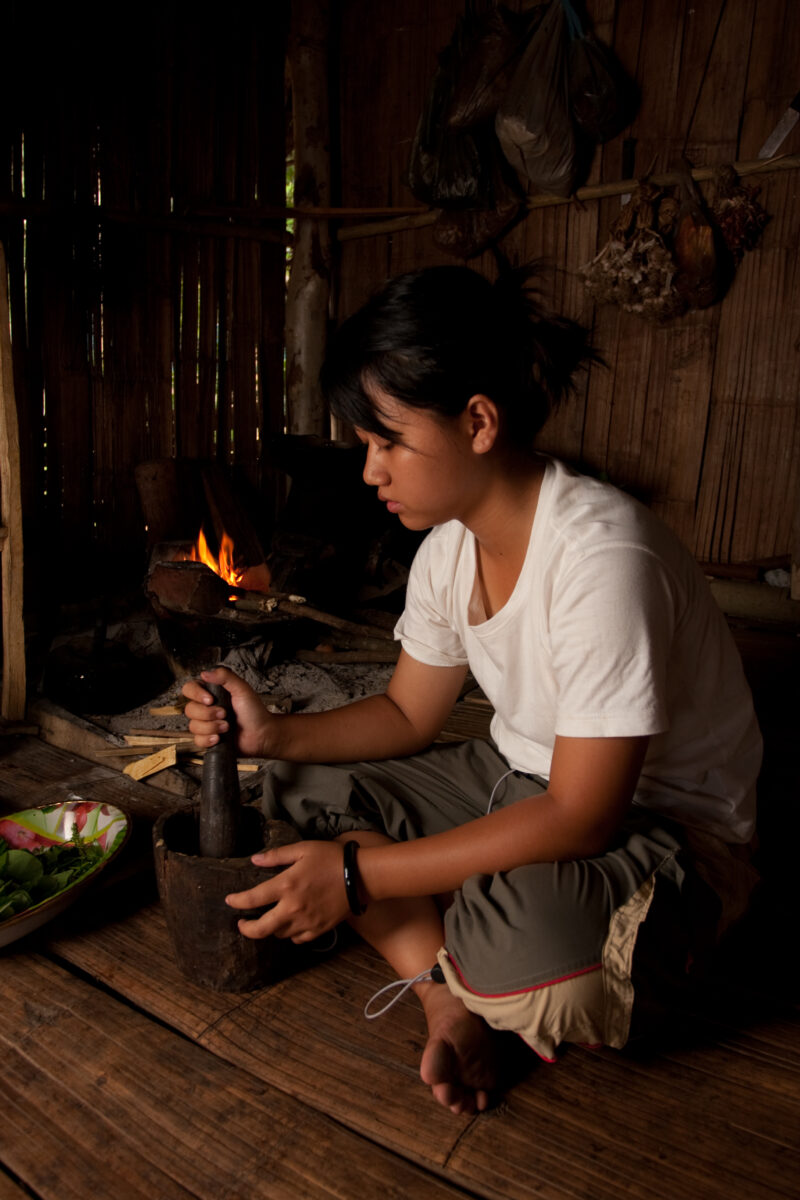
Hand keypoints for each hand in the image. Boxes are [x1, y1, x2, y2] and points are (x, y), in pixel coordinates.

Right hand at [182, 666, 278, 756]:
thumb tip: (205, 673)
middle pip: (189, 709)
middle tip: (225, 714)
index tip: (210, 700)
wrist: (261, 734)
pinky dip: (208, 739)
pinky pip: (197, 740)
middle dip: (208, 714)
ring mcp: (206, 724)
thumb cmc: (254, 711)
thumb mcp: (242, 688)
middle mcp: (205, 708)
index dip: (196, 694)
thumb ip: (225, 676)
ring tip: (227, 727)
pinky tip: (219, 738)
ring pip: (193, 726)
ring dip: (212, 727)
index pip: (189, 689)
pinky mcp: (208, 738)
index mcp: (210, 693)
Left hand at [226, 841, 349, 942]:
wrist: (361, 876)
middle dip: (246, 929)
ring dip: (270, 929)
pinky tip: (290, 925)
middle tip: (241, 924)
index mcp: (286, 885)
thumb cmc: (332, 858)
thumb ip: (277, 855)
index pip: (252, 899)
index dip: (237, 901)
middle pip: (260, 929)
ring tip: (268, 920)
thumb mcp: (303, 849)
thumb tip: (254, 859)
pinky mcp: (319, 929)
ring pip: (278, 934)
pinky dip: (290, 934)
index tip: (229, 901)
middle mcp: (292, 908)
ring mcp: (306, 921)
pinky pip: (298, 939)